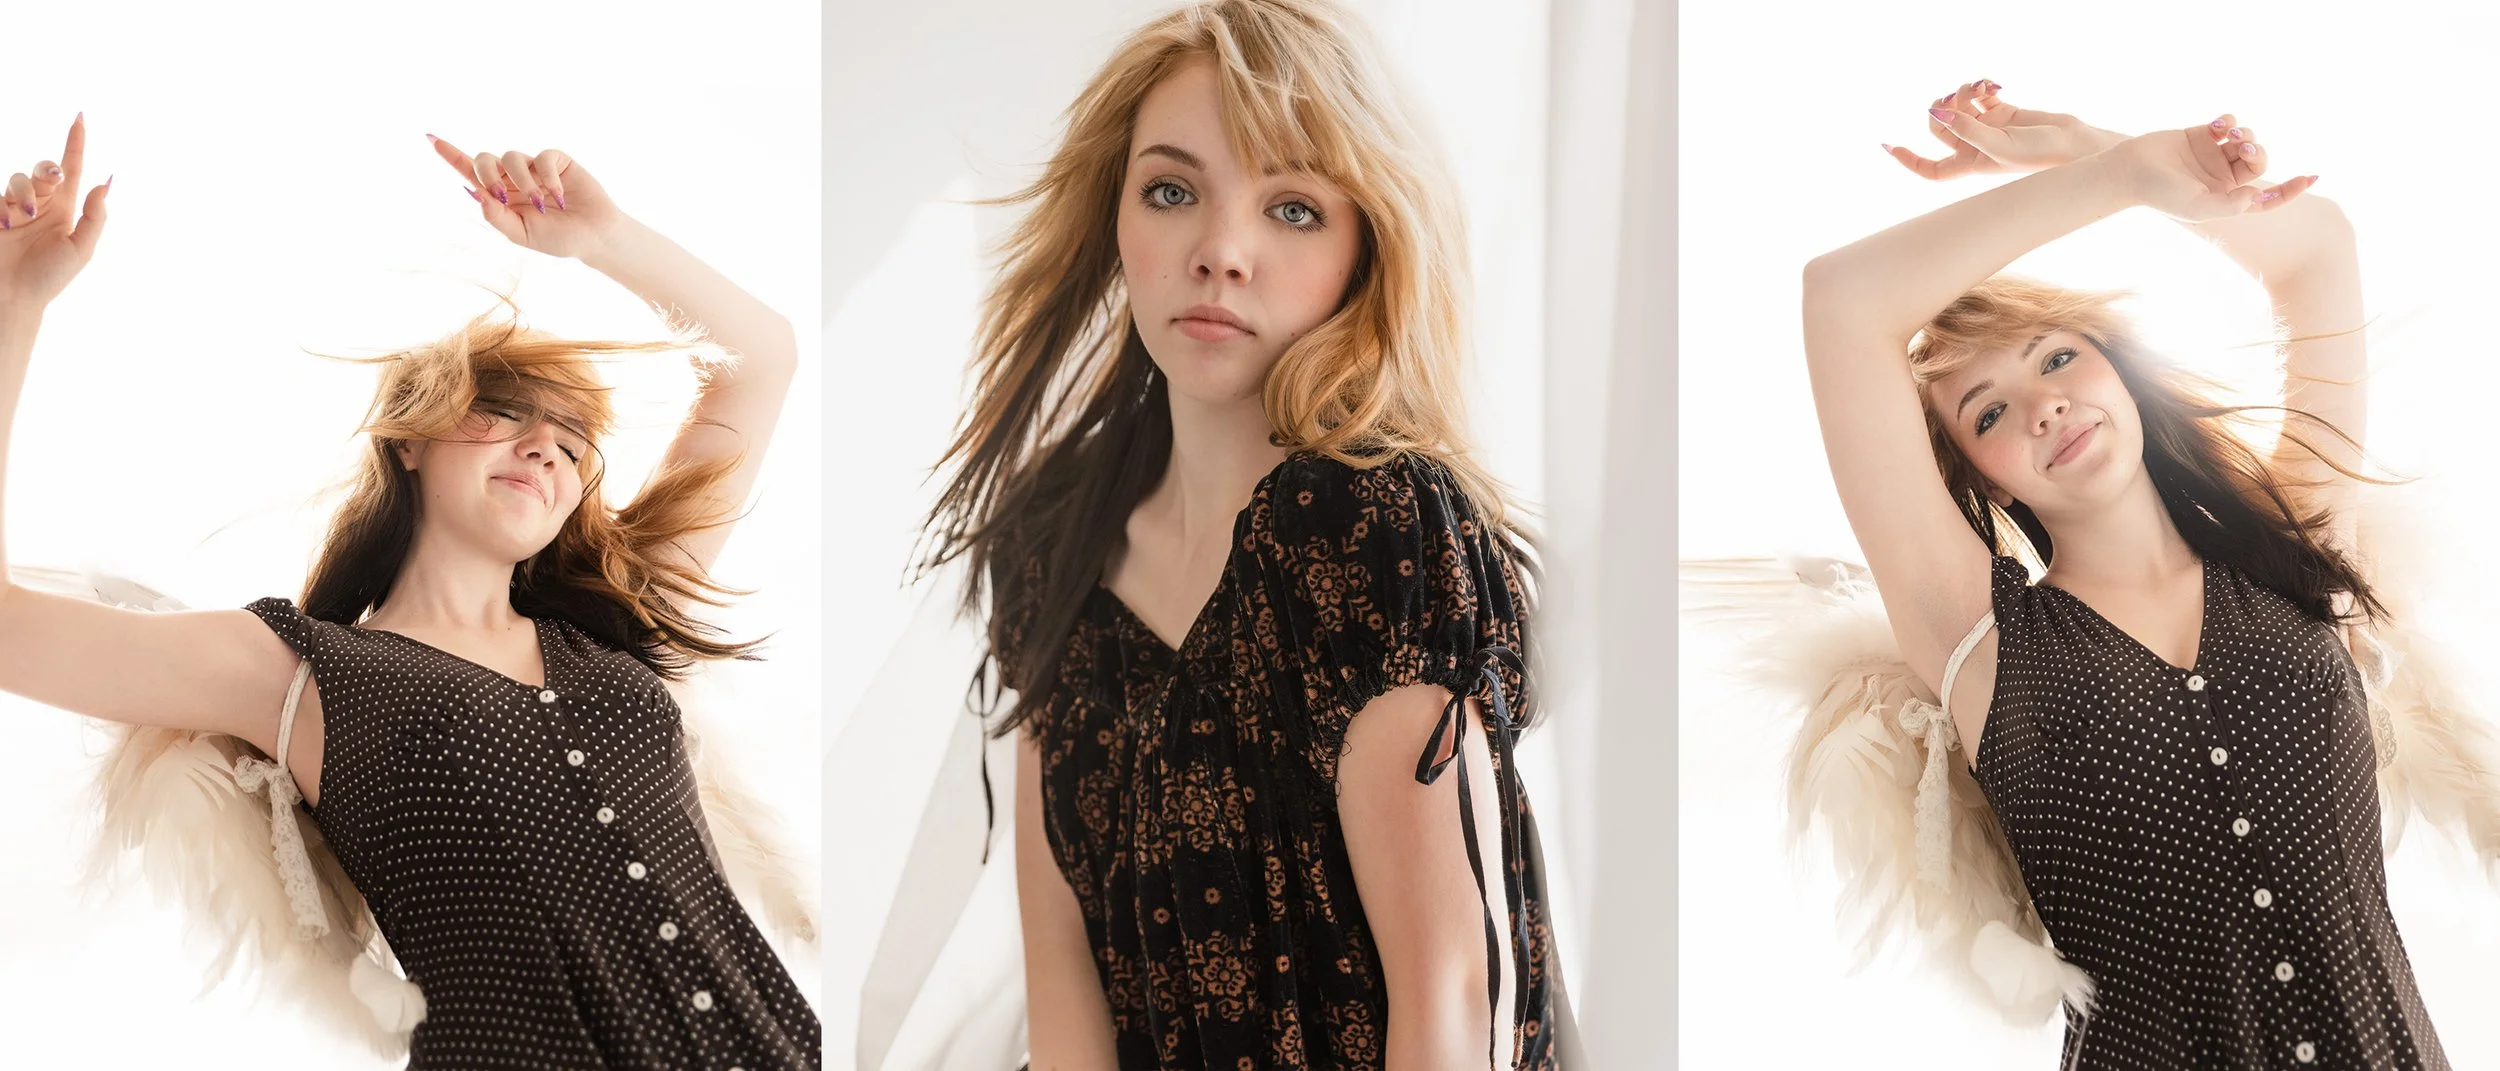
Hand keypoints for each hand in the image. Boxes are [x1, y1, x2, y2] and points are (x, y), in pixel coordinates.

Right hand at [0, 115, 109, 315]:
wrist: (12, 295)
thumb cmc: (49, 277)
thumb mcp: (81, 248)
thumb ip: (95, 216)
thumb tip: (107, 183)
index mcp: (65, 210)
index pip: (73, 169)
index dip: (75, 144)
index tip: (80, 117)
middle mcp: (40, 204)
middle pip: (46, 168)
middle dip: (50, 169)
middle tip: (55, 180)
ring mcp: (14, 206)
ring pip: (20, 177)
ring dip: (26, 194)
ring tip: (25, 219)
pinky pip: (0, 195)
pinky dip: (6, 206)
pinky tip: (6, 225)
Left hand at [426, 136, 624, 259]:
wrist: (594, 237)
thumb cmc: (558, 239)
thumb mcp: (521, 235)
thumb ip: (496, 217)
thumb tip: (474, 193)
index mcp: (501, 196)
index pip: (470, 171)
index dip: (450, 154)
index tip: (430, 138)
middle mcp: (513, 178)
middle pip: (484, 159)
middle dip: (486, 172)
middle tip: (502, 194)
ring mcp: (535, 168)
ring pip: (511, 157)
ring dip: (521, 181)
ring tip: (540, 203)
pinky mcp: (557, 161)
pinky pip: (542, 157)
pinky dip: (548, 177)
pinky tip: (558, 196)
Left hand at [1888, 79, 2117, 179]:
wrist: (2072, 144)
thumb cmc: (2037, 156)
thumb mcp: (1996, 146)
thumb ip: (1966, 128)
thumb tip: (1938, 114)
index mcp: (1969, 165)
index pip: (1930, 168)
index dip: (1908, 160)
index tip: (1887, 145)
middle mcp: (1974, 147)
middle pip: (1939, 126)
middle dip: (1941, 109)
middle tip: (1955, 100)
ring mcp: (1987, 128)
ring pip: (1958, 107)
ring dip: (1961, 93)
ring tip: (1979, 88)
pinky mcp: (2002, 111)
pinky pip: (1978, 95)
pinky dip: (1980, 87)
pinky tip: (1992, 85)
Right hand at [2105, 116, 2316, 222]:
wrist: (2129, 169)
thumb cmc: (2159, 193)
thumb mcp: (2196, 206)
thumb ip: (2229, 205)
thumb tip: (2258, 197)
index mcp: (2225, 198)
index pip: (2265, 198)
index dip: (2289, 190)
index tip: (2311, 178)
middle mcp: (2223, 177)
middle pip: (2258, 163)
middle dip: (2257, 153)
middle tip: (2241, 146)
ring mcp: (2213, 155)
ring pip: (2246, 141)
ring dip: (2245, 134)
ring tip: (2230, 133)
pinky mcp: (2202, 135)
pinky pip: (2229, 124)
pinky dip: (2229, 120)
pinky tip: (2217, 124)